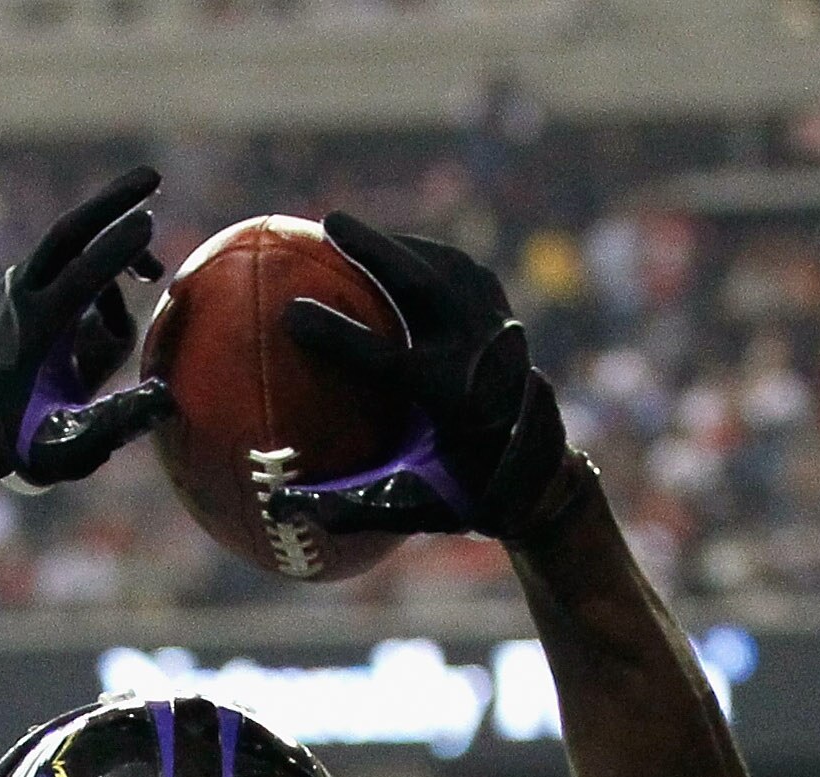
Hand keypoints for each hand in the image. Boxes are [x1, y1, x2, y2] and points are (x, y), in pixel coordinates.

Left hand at [0, 166, 173, 488]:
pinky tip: (131, 280)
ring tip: (152, 273)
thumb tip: (166, 400)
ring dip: (112, 241)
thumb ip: (115, 427)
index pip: (76, 278)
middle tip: (154, 175)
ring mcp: (17, 288)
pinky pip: (68, 264)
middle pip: (68, 233)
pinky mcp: (23, 287)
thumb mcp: (68, 450)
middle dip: (111, 202)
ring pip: (70, 246)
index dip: (113, 250)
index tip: (149, 223)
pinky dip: (100, 261)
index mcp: (31, 334)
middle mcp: (19, 299)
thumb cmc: (25, 446)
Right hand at [266, 214, 575, 542]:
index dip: (337, 336)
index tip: (290, 315)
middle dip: (375, 251)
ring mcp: (495, 326)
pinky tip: (387, 254)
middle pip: (421, 288)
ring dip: (395, 245)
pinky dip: (419, 256)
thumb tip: (283, 509)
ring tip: (348, 231)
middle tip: (327, 223)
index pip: (385, 362)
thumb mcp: (411, 510)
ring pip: (441, 266)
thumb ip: (352, 510)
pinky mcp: (500, 308)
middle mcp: (477, 357)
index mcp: (451, 404)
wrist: (535, 467)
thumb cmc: (459, 492)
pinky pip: (455, 269)